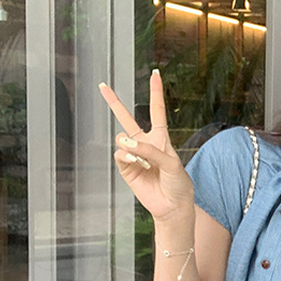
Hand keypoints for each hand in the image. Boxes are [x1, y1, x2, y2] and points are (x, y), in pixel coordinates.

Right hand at [98, 69, 193, 221]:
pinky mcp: (126, 167)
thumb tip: (126, 142)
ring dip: (130, 145)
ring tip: (142, 159)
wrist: (172, 206)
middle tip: (102, 85)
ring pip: (121, 137)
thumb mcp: (171, 163)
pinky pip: (119, 153)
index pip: (157, 111)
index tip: (155, 74)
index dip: (156, 93)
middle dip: (114, 102)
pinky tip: (137, 163)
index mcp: (161, 138)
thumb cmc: (178, 184)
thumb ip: (151, 150)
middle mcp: (145, 143)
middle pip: (127, 118)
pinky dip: (127, 156)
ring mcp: (134, 155)